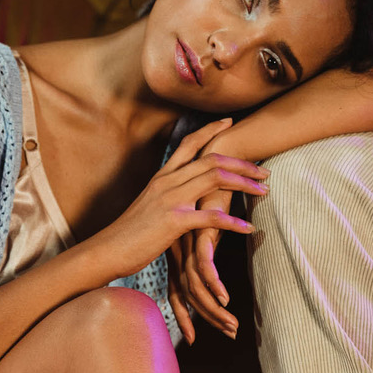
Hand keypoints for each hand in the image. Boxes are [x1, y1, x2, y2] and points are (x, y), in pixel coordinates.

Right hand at [93, 118, 268, 281]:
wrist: (108, 250)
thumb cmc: (129, 233)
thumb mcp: (148, 206)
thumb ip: (167, 197)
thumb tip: (182, 197)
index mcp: (162, 176)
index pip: (189, 144)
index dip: (211, 131)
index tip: (230, 123)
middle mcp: (168, 181)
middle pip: (212, 160)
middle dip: (242, 163)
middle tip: (264, 170)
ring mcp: (171, 199)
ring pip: (216, 180)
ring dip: (245, 184)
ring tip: (264, 190)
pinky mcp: (174, 221)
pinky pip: (210, 217)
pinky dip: (233, 222)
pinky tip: (249, 227)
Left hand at [168, 187, 240, 342]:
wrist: (215, 160)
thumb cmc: (212, 192)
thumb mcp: (208, 226)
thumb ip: (207, 246)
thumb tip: (212, 265)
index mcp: (178, 252)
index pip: (178, 292)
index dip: (184, 316)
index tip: (192, 339)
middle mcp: (180, 251)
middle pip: (188, 295)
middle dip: (206, 319)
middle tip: (228, 335)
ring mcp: (187, 244)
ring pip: (197, 286)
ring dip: (215, 309)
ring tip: (233, 325)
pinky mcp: (199, 233)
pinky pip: (206, 264)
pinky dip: (215, 284)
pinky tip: (226, 298)